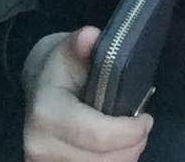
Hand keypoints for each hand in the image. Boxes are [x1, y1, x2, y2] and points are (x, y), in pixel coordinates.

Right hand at [23, 27, 152, 161]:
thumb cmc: (61, 68)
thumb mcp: (70, 48)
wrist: (38, 90)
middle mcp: (39, 145)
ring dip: (124, 158)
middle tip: (143, 129)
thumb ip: (80, 43)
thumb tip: (91, 36)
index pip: (98, 135)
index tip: (147, 119)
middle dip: (132, 147)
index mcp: (46, 112)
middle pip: (102, 161)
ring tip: (132, 138)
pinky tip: (117, 149)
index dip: (129, 131)